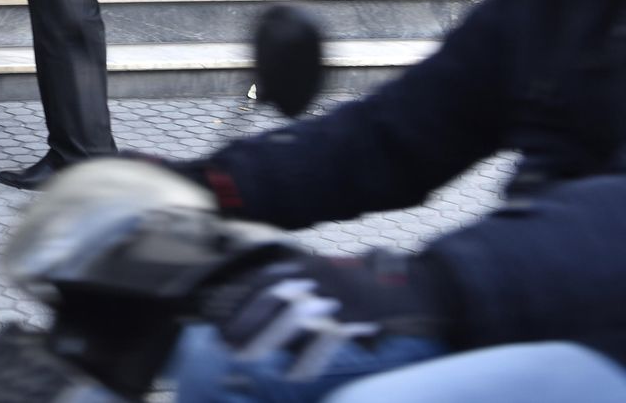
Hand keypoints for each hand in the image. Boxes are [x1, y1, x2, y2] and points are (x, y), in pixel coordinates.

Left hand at [201, 249, 442, 379]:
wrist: (419, 286)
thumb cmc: (367, 287)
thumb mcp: (329, 276)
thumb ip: (301, 288)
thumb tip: (265, 314)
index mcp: (309, 265)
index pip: (264, 279)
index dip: (239, 301)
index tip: (220, 322)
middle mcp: (322, 274)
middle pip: (273, 295)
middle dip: (244, 319)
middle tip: (225, 344)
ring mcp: (341, 294)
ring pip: (294, 314)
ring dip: (265, 336)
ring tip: (243, 356)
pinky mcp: (359, 315)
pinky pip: (326, 338)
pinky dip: (306, 358)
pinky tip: (291, 374)